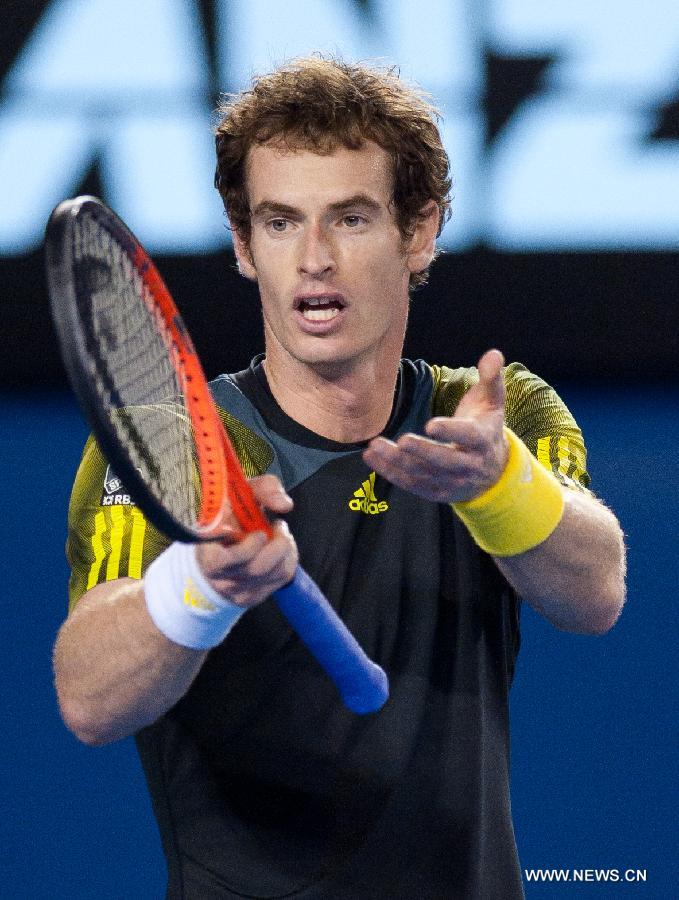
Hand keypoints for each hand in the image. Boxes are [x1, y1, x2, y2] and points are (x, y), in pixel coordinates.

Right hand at [195, 475, 297, 607]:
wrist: (219, 543)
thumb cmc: (230, 516)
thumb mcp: (241, 493)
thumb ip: (264, 488)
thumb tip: (284, 505)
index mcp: (206, 548)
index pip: (219, 560)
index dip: (245, 549)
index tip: (259, 532)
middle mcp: (218, 574)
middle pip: (257, 568)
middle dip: (277, 543)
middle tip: (276, 525)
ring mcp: (235, 589)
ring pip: (274, 573)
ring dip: (285, 548)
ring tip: (278, 534)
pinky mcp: (251, 596)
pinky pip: (282, 579)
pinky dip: (288, 559)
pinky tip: (279, 548)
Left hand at [363, 349, 508, 502]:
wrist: (492, 472)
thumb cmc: (485, 427)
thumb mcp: (492, 402)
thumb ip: (491, 378)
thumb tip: (493, 354)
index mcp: (482, 440)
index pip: (468, 437)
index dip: (451, 432)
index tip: (430, 425)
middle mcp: (468, 465)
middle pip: (444, 461)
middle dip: (423, 452)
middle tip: (402, 441)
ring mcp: (452, 482)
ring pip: (423, 474)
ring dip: (398, 462)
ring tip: (375, 446)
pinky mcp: (436, 492)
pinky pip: (411, 484)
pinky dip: (390, 472)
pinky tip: (372, 457)